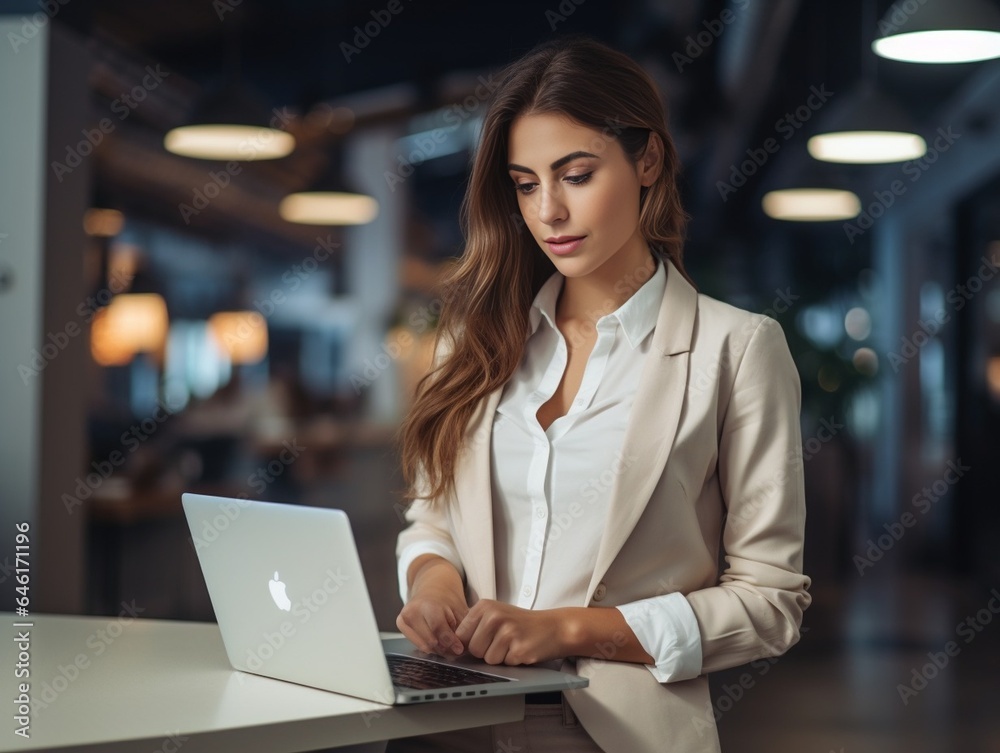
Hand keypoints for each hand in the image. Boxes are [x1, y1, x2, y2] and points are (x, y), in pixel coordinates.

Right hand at [396, 556, 468, 656]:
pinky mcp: (400, 624)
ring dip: (437, 648)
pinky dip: (428, 646)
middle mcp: (412, 611)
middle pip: (430, 640)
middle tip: (454, 648)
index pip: (438, 628)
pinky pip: (416, 644)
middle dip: (445, 647)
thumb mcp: (459, 609)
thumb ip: (461, 628)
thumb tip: (461, 648)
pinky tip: (435, 639)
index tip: (459, 649)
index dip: (450, 641)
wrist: (432, 587)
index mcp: (428, 604)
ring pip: (423, 645)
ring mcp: (403, 617)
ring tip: (446, 642)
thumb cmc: (447, 600)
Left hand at [454, 599, 570, 665]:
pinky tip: (521, 649)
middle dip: (486, 651)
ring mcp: (507, 632)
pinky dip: (512, 661)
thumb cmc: (521, 624)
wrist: (554, 627)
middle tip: (503, 641)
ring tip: (513, 644)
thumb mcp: (496, 615)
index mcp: (484, 606)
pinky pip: (504, 664)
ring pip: (488, 659)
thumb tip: (452, 647)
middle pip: (473, 649)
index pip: (460, 635)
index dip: (470, 644)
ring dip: (500, 657)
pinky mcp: (518, 649)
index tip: (484, 641)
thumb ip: (474, 627)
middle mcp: (494, 616)